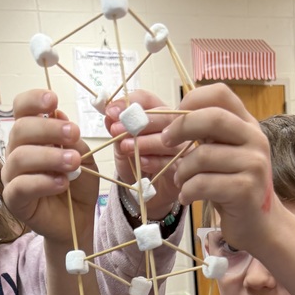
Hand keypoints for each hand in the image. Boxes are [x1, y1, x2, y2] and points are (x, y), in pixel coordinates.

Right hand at [2, 89, 95, 245]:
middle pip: (21, 129)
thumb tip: (57, 114)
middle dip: (49, 129)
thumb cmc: (78, 185)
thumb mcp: (83, 157)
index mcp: (31, 136)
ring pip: (20, 157)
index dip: (33, 100)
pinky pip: (20, 186)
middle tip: (74, 134)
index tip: (54, 99)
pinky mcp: (14, 199)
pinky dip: (42, 182)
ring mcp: (12, 176)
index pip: (22, 109)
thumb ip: (72, 139)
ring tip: (73, 163)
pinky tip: (62, 183)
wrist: (79, 219)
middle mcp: (16, 152)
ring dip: (49, 156)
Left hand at [106, 90, 181, 218]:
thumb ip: (117, 131)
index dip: (129, 102)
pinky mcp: (185, 168)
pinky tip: (141, 162)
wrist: (147, 194)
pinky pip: (172, 162)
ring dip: (144, 142)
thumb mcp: (121, 147)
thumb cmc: (136, 165)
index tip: (110, 111)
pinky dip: (155, 161)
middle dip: (138, 121)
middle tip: (117, 129)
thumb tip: (109, 115)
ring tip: (126, 147)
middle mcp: (174, 127)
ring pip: (169, 139)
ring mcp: (183, 147)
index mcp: (156, 115)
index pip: (147, 99)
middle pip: (164, 115)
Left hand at [161, 83, 277, 253]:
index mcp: (248, 125)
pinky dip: (187, 191)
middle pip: (212, 118)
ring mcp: (253, 164)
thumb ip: (207, 134)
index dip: (191, 101)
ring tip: (180, 181)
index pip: (220, 94)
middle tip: (165, 142)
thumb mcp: (224, 154)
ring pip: (203, 156)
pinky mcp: (245, 190)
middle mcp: (255, 139)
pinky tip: (186, 197)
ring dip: (182, 171)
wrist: (260, 225)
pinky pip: (203, 183)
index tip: (174, 118)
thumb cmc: (234, 188)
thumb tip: (168, 116)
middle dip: (180, 128)